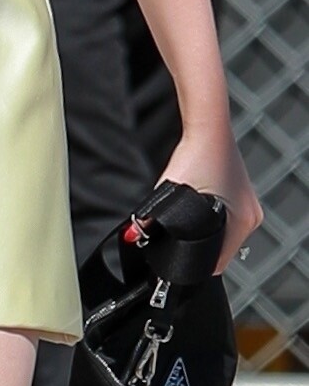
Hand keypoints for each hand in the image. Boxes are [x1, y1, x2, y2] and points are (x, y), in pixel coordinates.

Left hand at [158, 122, 262, 272]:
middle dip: (199, 245)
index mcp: (243, 222)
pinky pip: (224, 213)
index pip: (219, 260)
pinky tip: (196, 207)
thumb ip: (151, 217)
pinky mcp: (239, 189)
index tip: (179, 260)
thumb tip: (135, 234)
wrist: (207, 124)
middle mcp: (250, 214)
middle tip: (179, 240)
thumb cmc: (196, 154)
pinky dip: (210, 215)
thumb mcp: (170, 191)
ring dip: (205, 229)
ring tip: (188, 222)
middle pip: (222, 245)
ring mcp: (246, 201)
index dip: (196, 261)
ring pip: (223, 230)